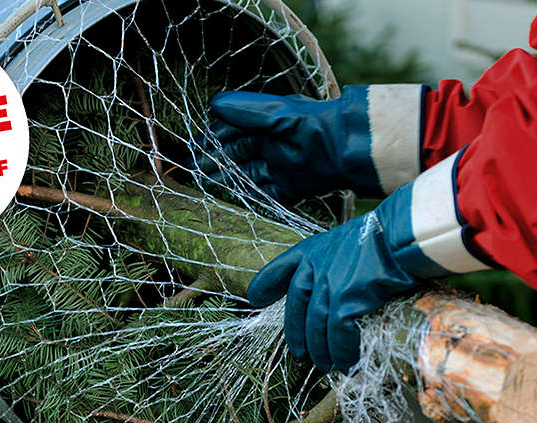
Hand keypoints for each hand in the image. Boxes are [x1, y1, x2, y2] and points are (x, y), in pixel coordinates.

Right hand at [184, 85, 425, 202]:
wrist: (345, 148)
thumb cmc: (311, 125)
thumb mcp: (276, 113)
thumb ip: (245, 110)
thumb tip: (213, 104)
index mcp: (266, 124)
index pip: (231, 133)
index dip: (211, 141)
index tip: (192, 151)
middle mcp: (271, 145)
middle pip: (236, 157)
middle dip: (214, 165)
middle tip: (191, 175)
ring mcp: (281, 167)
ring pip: (247, 178)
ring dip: (227, 184)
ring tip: (204, 191)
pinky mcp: (292, 187)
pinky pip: (266, 195)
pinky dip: (250, 199)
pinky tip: (232, 204)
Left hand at [246, 150, 492, 372]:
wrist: (404, 234)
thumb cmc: (386, 235)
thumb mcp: (352, 238)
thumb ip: (341, 260)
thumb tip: (349, 281)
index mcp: (314, 248)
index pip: (283, 266)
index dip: (267, 283)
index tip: (255, 298)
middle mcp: (316, 266)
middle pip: (297, 305)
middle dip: (296, 332)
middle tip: (299, 352)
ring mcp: (329, 284)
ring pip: (317, 327)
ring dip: (321, 350)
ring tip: (326, 365)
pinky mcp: (346, 301)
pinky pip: (339, 335)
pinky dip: (343, 352)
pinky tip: (348, 363)